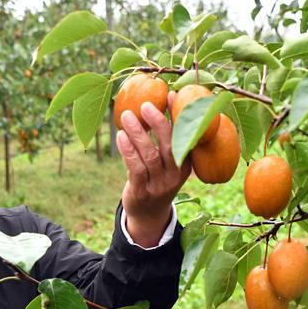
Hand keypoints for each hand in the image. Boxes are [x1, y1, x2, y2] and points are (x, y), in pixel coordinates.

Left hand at [116, 92, 191, 246]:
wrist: (148, 213)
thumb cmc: (157, 177)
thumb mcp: (169, 160)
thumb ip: (168, 134)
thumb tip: (168, 96)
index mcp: (187, 164)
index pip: (185, 137)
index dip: (178, 115)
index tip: (170, 94)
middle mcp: (176, 175)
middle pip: (170, 146)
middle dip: (158, 123)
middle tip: (146, 105)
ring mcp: (159, 185)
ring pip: (150, 155)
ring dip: (138, 134)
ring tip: (126, 116)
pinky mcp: (142, 192)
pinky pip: (135, 168)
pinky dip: (128, 150)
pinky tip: (121, 136)